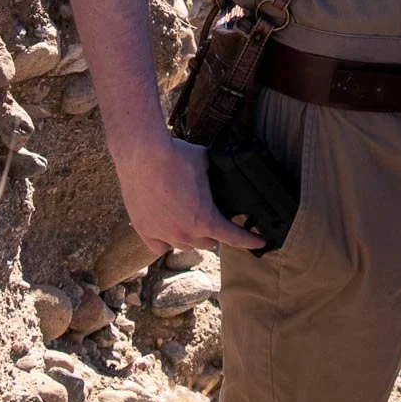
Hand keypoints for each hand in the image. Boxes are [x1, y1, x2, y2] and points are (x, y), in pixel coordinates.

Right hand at [116, 136, 264, 255]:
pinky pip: (160, 247)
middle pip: (207, 243)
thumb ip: (213, 175)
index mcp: (205, 219)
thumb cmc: (175, 157)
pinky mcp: (144, 230)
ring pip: (184, 245)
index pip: (234, 237)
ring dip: (191, 237)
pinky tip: (168, 231)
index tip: (259, 242)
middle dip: (213, 233)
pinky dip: (166, 241)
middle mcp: (185, 233)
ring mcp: (163, 234)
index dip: (249, 240)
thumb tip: (220, 171)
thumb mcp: (205, 164)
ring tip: (190, 222)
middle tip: (213, 221)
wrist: (142, 154)